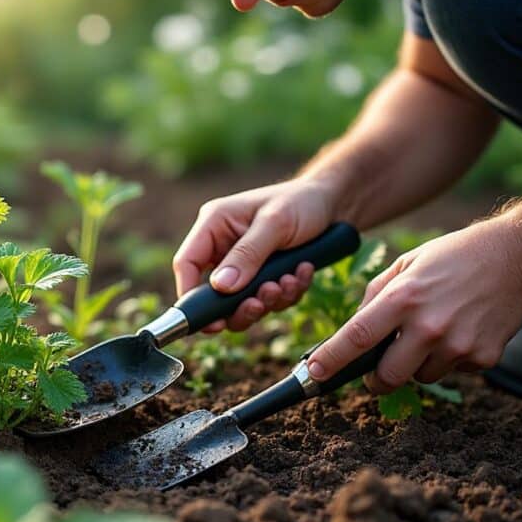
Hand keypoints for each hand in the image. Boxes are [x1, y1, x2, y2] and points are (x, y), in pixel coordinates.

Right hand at [173, 179, 339, 332]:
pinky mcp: (263, 276)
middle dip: (240, 305)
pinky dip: (286, 294)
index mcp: (214, 225)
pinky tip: (302, 273)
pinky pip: (267, 300)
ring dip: (269, 300)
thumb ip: (247, 255)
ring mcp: (243, 264)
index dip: (191, 296)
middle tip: (261, 304)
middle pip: (213, 293)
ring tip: (289, 281)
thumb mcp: (275, 224)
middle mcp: (223, 247)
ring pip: (241, 302)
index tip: (210, 321)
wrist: (334, 203)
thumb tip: (220, 286)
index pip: (187, 264)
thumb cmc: (301, 201)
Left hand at [306, 219, 521, 391]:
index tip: (314, 373)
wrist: (516, 257)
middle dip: (376, 380)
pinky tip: (460, 329)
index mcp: (403, 298)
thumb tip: (354, 330)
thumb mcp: (405, 265)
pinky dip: (448, 358)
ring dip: (416, 364)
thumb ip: (375, 297)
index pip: (358, 337)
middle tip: (375, 372)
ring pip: (420, 376)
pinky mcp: (484, 357)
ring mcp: (458, 345)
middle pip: (388, 376)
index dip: (332, 359)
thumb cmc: (452, 257)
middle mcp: (429, 326)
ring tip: (432, 331)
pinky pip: (452, 371)